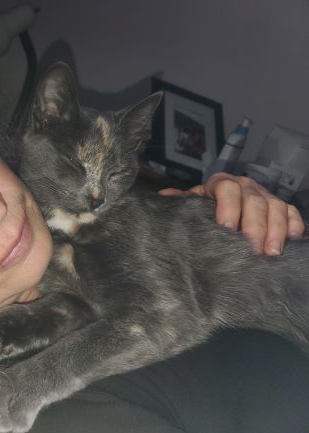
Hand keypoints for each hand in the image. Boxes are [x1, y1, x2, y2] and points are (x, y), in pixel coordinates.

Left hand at [159, 173, 304, 254]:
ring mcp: (265, 194)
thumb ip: (181, 201)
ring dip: (277, 229)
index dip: (228, 207)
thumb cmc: (206, 205)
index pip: (227, 189)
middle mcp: (246, 185)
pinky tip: (292, 241)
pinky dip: (294, 225)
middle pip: (255, 201)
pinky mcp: (280, 204)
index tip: (226, 229)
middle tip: (253, 249)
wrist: (223, 199)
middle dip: (255, 226)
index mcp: (221, 183)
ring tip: (272, 252)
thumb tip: (163, 197)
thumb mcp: (193, 202)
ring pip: (276, 207)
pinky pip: (292, 211)